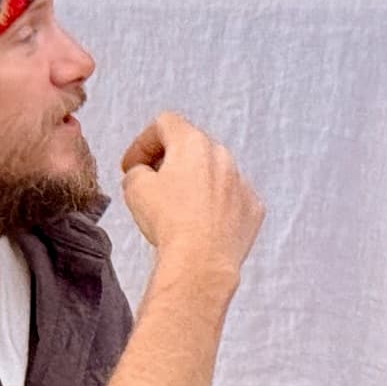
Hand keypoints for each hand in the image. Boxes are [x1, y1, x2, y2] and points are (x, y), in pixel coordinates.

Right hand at [119, 112, 265, 278]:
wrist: (201, 262)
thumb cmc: (170, 223)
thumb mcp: (134, 187)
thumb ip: (137, 170)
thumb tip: (144, 175)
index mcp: (193, 143)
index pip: (164, 124)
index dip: (142, 143)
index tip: (133, 165)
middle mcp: (223, 157)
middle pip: (192, 147)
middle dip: (170, 162)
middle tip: (153, 184)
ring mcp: (242, 182)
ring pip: (215, 174)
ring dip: (195, 184)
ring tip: (178, 209)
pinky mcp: (253, 209)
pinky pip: (232, 200)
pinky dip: (217, 207)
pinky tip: (201, 225)